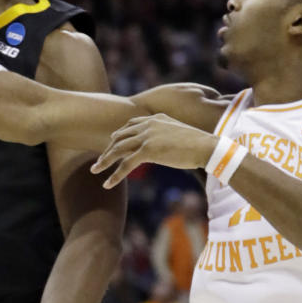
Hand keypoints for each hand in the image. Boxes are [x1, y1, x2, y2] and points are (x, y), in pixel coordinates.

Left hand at [90, 114, 215, 187]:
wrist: (206, 147)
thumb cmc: (198, 143)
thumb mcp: (179, 133)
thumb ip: (167, 133)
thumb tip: (164, 144)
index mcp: (155, 118)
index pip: (130, 125)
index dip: (119, 135)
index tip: (111, 142)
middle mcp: (147, 124)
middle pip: (120, 137)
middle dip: (107, 149)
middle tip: (99, 160)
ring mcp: (146, 137)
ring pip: (118, 150)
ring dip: (104, 161)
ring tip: (95, 170)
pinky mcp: (147, 151)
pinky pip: (125, 165)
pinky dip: (115, 175)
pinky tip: (107, 184)